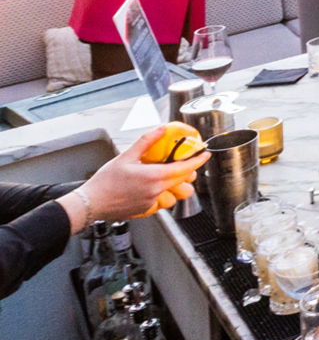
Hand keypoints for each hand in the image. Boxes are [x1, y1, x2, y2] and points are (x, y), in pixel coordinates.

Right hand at [60, 127, 209, 229]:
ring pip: (173, 196)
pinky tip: (154, 189)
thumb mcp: (126, 156)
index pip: (183, 169)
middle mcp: (155, 192)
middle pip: (181, 182)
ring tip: (170, 177)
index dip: (197, 162)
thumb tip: (161, 128)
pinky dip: (162, 196)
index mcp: (153, 177)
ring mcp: (150, 204)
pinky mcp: (144, 212)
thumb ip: (146, 141)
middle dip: (188, 172)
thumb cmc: (105, 180)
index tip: (205, 155)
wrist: (91, 204)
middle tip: (188, 163)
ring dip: (176, 187)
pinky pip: (161, 204)